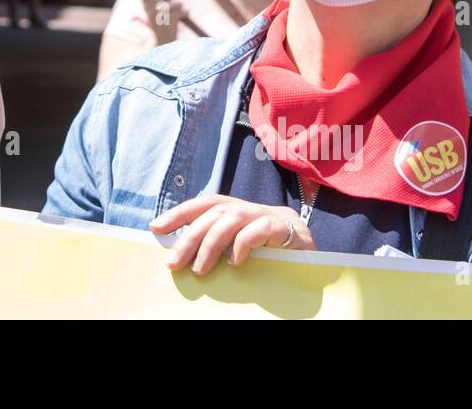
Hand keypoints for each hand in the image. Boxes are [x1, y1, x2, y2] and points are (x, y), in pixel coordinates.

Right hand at [138, 0, 183, 44]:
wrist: (163, 41)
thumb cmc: (160, 20)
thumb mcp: (155, 5)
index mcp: (144, 3)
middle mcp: (149, 9)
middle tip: (171, 2)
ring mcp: (159, 15)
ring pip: (177, 2)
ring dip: (179, 6)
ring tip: (175, 13)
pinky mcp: (169, 21)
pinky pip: (182, 10)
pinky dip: (185, 13)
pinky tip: (180, 18)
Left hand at [149, 195, 315, 274]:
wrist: (315, 254)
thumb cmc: (271, 254)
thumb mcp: (240, 249)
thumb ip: (217, 245)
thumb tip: (180, 255)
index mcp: (237, 209)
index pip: (204, 204)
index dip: (179, 213)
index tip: (155, 228)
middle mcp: (251, 208)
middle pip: (214, 213)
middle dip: (189, 237)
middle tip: (174, 262)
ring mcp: (270, 216)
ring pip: (233, 218)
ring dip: (212, 243)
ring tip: (200, 269)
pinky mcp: (288, 229)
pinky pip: (261, 230)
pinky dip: (244, 244)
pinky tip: (236, 262)